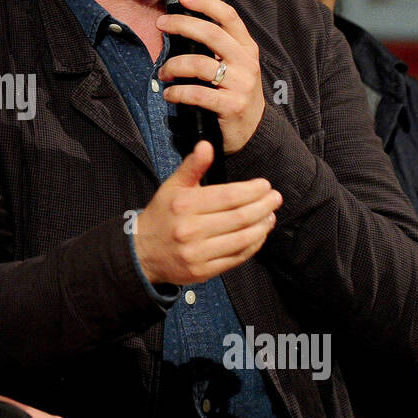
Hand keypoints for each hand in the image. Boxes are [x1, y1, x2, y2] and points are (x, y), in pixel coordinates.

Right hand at [134, 141, 281, 286]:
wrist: (142, 252)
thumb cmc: (162, 215)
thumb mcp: (172, 186)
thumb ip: (192, 166)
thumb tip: (206, 145)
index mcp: (184, 205)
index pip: (228, 196)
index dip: (251, 190)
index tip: (265, 185)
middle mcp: (190, 230)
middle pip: (239, 217)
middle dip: (263, 206)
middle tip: (275, 199)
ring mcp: (197, 253)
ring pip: (241, 239)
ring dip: (262, 227)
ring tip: (270, 216)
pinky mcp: (203, 271)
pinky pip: (236, 258)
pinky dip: (253, 246)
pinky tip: (259, 235)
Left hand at [157, 0, 264, 152]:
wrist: (252, 130)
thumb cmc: (235, 92)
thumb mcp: (234, 65)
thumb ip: (216, 46)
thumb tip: (184, 24)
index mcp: (246, 48)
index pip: (228, 17)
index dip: (206, 4)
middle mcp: (246, 63)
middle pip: (211, 34)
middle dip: (181, 25)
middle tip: (160, 24)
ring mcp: (240, 85)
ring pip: (199, 64)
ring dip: (173, 65)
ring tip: (162, 72)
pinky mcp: (231, 106)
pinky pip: (197, 94)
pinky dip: (177, 93)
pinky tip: (170, 94)